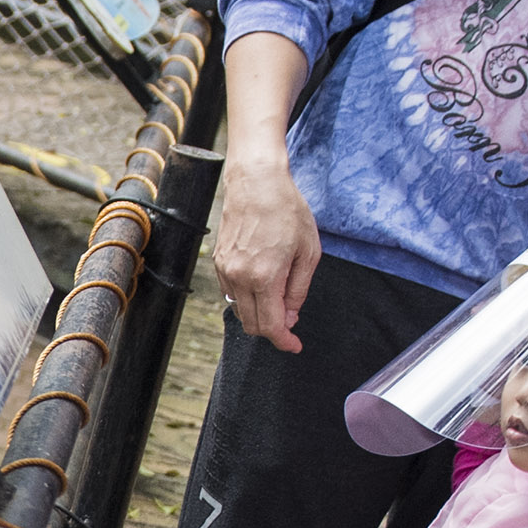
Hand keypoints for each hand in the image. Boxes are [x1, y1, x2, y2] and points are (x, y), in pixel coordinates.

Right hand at [213, 147, 320, 350]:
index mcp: (265, 277)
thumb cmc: (287, 210)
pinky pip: (231, 293)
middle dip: (272, 330)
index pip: (271, 326)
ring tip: (279, 298)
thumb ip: (298, 290)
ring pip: (239, 310)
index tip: (294, 346)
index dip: (284, 341)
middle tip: (290, 323)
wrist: (256, 182)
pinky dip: (247, 298)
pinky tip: (262, 283)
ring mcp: (225, 270)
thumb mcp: (308, 252)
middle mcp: (239, 277)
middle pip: (252, 325)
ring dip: (259, 313)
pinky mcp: (219, 262)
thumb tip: (290, 317)